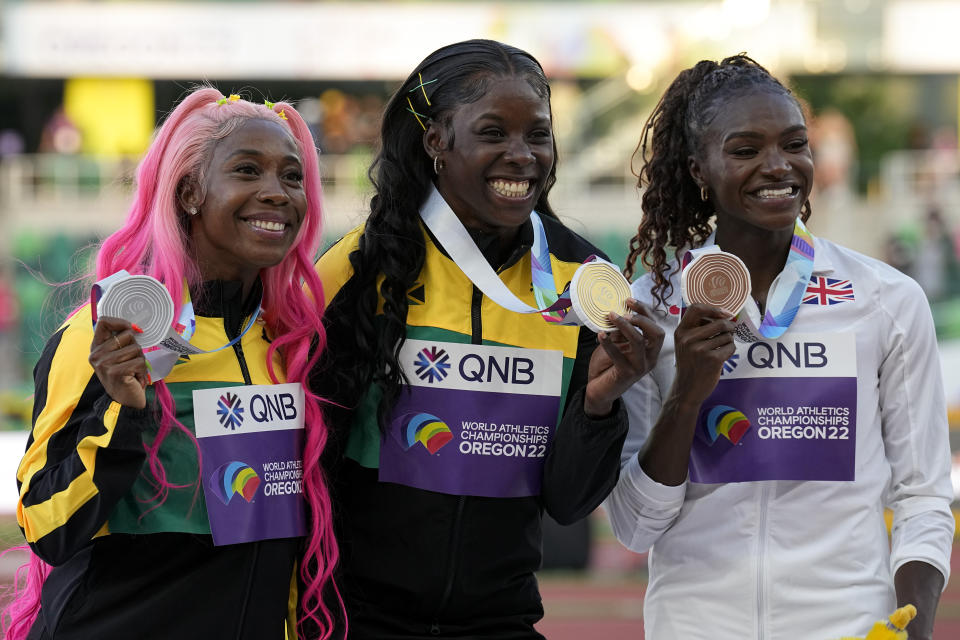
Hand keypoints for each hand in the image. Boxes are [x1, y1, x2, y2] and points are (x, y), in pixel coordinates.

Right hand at [89, 316, 148, 408]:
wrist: (125, 401)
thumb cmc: (126, 376)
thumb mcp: (119, 356)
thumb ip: (121, 341)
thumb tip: (136, 327)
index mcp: (96, 347)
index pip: (103, 322)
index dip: (121, 322)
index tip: (133, 329)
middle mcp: (96, 354)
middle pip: (127, 335)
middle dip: (136, 347)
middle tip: (132, 362)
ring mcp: (104, 364)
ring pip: (136, 348)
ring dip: (140, 361)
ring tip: (133, 372)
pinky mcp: (115, 372)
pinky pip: (139, 361)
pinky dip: (142, 371)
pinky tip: (134, 379)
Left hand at [583, 299, 664, 417]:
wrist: (601, 389)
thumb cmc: (609, 365)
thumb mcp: (618, 344)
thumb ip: (622, 332)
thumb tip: (619, 310)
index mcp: (651, 349)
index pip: (655, 326)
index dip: (644, 311)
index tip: (629, 300)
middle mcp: (650, 358)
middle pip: (657, 334)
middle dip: (641, 319)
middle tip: (623, 313)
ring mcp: (640, 367)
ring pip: (639, 342)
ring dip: (624, 326)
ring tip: (611, 317)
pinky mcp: (627, 374)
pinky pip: (618, 355)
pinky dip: (608, 343)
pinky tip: (600, 335)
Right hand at [670, 304, 735, 406]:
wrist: (687, 389)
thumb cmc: (690, 364)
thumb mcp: (684, 344)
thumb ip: (697, 328)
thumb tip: (723, 315)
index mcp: (681, 332)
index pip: (696, 308)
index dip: (714, 308)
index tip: (725, 313)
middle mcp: (688, 339)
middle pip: (719, 322)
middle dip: (729, 326)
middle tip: (730, 332)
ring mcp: (700, 349)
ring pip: (727, 336)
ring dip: (728, 341)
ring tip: (720, 349)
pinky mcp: (713, 360)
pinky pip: (731, 347)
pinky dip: (730, 351)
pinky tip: (722, 358)